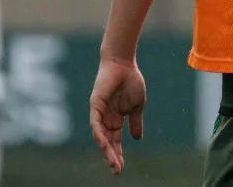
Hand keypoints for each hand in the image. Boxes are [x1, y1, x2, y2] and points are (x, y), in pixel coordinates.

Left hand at [89, 58, 146, 173]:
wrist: (124, 64)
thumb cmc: (131, 81)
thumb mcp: (137, 106)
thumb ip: (135, 122)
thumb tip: (137, 138)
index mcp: (116, 119)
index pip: (115, 141)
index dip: (118, 154)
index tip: (121, 168)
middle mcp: (106, 119)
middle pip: (107, 142)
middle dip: (112, 156)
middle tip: (116, 170)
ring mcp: (99, 113)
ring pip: (100, 136)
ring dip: (106, 149)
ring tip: (112, 162)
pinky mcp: (95, 105)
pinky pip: (95, 123)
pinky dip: (99, 134)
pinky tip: (104, 144)